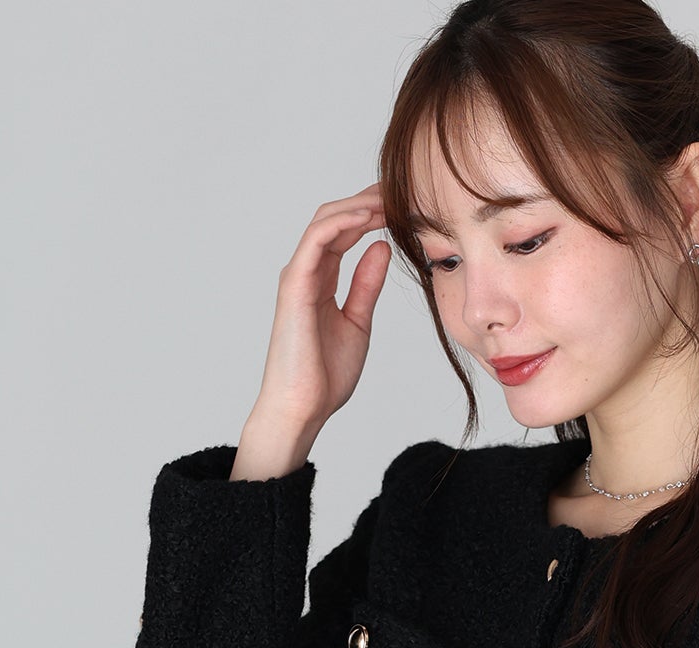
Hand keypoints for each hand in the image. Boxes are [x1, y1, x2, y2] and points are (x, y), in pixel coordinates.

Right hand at [248, 184, 391, 443]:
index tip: (403, 204)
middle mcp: (306, 271)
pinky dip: (342, 223)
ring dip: (357, 205)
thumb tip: (382, 248)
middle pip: (335, 218)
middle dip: (367, 200)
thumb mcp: (358, 322)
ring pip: (325, 221)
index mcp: (320, 280)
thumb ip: (366, 284)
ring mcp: (298, 275)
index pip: (344, 232)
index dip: (371, 213)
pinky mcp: (295, 285)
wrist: (303, 406)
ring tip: (389, 197)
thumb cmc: (325, 375)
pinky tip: (368, 217)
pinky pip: (317, 240)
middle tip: (401, 189)